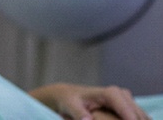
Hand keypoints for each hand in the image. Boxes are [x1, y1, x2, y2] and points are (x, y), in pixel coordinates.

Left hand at [29, 83, 149, 119]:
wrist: (68, 95)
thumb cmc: (69, 101)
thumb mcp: (71, 106)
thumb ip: (79, 113)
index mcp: (110, 93)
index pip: (128, 111)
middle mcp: (121, 94)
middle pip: (138, 114)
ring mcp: (125, 99)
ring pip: (141, 115)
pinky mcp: (126, 105)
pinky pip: (138, 116)